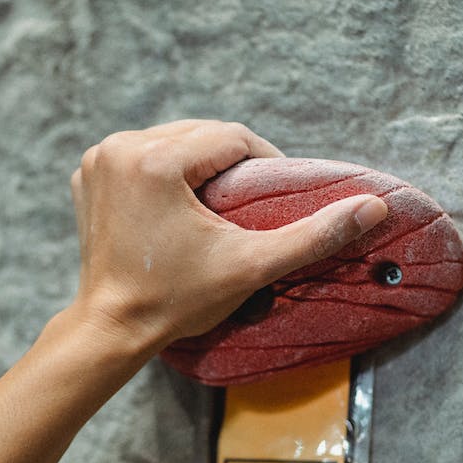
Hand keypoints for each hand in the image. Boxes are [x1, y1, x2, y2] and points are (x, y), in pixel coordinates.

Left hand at [69, 120, 387, 347]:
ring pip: (171, 139)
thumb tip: (374, 207)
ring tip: (222, 198)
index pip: (230, 138)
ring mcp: (98, 160)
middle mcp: (119, 149)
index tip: (277, 193)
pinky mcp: (88, 174)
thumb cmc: (177, 301)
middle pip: (199, 133)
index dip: (264, 162)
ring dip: (199, 160)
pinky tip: (179, 200)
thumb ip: (313, 234)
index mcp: (154, 160)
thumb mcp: (251, 266)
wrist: (112, 329)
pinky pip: (140, 154)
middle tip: (253, 197)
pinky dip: (163, 168)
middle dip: (231, 160)